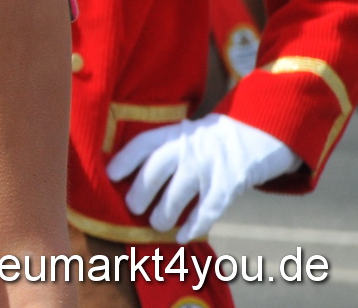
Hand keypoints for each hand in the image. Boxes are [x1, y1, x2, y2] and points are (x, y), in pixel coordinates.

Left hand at [107, 113, 300, 241]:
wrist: (258, 131)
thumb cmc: (210, 139)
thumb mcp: (185, 133)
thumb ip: (163, 149)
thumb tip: (127, 176)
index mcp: (174, 133)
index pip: (143, 144)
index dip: (124, 160)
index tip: (110, 175)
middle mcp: (189, 148)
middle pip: (156, 170)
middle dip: (140, 192)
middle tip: (132, 208)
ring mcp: (210, 166)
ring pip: (179, 194)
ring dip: (164, 214)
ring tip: (157, 224)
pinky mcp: (229, 184)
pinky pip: (208, 210)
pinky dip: (194, 226)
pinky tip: (183, 237)